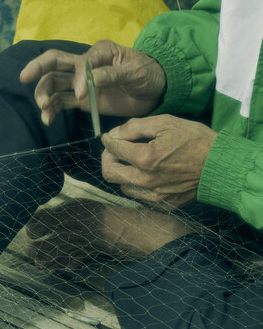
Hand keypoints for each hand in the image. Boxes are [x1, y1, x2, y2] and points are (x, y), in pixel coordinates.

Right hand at [19, 39, 166, 125]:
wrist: (155, 91)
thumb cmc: (148, 74)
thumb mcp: (136, 72)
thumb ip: (114, 75)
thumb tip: (94, 78)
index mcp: (100, 52)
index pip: (80, 61)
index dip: (78, 77)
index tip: (82, 95)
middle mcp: (86, 65)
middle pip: (55, 63)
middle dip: (38, 69)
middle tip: (24, 78)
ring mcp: (81, 83)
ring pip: (54, 84)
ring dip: (44, 94)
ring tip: (44, 109)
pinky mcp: (82, 100)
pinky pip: (62, 103)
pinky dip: (53, 110)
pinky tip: (48, 119)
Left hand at [101, 115, 217, 209]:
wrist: (219, 166)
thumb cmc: (196, 140)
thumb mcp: (167, 123)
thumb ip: (136, 127)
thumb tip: (115, 133)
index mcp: (145, 158)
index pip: (113, 149)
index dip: (108, 141)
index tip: (110, 138)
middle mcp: (145, 181)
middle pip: (109, 173)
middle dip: (108, 159)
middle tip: (116, 151)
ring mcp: (152, 196)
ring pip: (122, 186)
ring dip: (123, 173)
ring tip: (135, 162)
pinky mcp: (160, 205)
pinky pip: (138, 196)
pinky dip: (136, 184)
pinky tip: (147, 174)